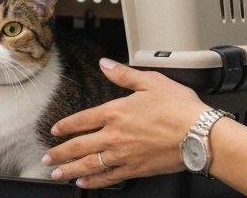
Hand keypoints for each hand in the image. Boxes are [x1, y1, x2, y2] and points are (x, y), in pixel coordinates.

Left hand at [42, 58, 209, 188]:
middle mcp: (114, 135)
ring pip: (89, 164)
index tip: (55, 131)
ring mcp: (124, 155)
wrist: (199, 135)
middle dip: (59, 153)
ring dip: (70, 170)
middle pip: (79, 146)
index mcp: (115, 112)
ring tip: (57, 174)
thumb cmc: (180, 109)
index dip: (65, 126)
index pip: (82, 119)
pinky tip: (84, 183)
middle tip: (47, 158)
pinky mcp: (135, 170)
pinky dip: (93, 181)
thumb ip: (123, 74)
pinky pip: (108, 177)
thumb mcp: (151, 81)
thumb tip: (105, 63)